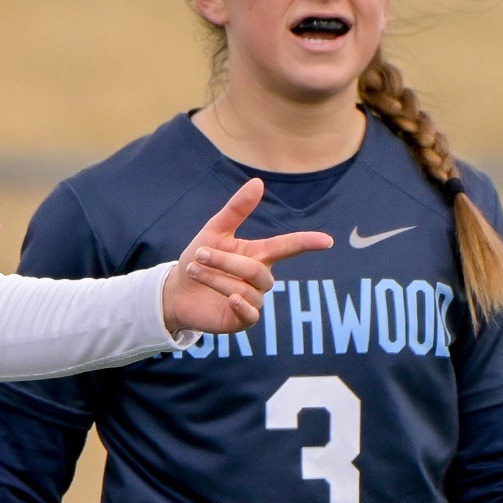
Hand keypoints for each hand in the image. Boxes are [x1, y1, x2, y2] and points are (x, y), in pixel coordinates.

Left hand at [161, 177, 332, 334]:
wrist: (176, 292)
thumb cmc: (197, 259)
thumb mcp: (214, 232)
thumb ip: (236, 210)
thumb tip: (258, 182)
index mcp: (258, 255)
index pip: (287, 247)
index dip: (306, 243)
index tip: (327, 241)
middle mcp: (260, 278)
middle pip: (256, 270)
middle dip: (226, 261)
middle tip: (199, 254)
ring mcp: (253, 300)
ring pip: (247, 289)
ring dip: (217, 278)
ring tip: (194, 270)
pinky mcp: (242, 320)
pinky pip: (251, 314)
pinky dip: (241, 305)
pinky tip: (229, 299)